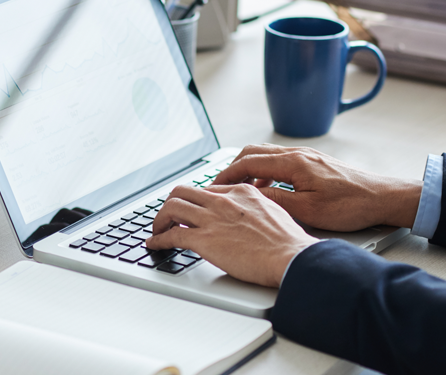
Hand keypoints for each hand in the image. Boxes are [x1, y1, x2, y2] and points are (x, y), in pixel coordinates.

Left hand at [146, 184, 317, 287]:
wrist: (291, 256)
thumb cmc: (287, 242)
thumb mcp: (272, 211)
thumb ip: (253, 208)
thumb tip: (245, 216)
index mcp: (240, 192)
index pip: (206, 190)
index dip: (194, 201)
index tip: (189, 210)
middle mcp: (222, 201)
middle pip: (182, 192)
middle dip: (170, 204)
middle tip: (167, 217)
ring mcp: (212, 219)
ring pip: (171, 208)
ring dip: (159, 220)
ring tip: (157, 230)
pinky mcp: (204, 240)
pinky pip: (171, 235)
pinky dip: (158, 239)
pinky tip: (155, 244)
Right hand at [212, 144, 421, 230]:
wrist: (383, 197)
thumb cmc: (351, 205)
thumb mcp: (308, 209)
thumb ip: (276, 199)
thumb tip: (251, 195)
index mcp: (293, 162)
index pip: (248, 162)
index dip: (226, 174)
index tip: (212, 186)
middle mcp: (298, 153)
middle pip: (252, 152)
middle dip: (232, 168)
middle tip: (220, 186)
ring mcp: (306, 156)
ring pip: (265, 155)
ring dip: (248, 169)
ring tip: (239, 189)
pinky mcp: (313, 162)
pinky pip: (279, 161)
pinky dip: (265, 171)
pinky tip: (267, 189)